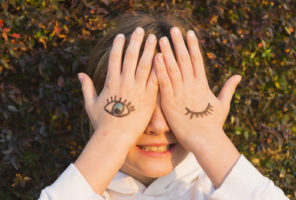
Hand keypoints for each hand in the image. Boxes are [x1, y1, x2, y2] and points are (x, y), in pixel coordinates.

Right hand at [78, 27, 157, 143]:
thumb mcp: (90, 104)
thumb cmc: (102, 123)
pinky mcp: (149, 99)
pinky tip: (163, 58)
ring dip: (149, 50)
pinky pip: (155, 80)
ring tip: (153, 38)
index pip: (114, 59)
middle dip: (135, 42)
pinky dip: (159, 68)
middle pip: (130, 57)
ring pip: (144, 65)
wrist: (115, 139)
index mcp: (111, 83)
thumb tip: (80, 73)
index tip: (122, 36)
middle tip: (140, 30)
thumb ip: (87, 87)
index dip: (118, 46)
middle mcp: (124, 83)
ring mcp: (137, 90)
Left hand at [154, 27, 241, 150]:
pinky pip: (163, 83)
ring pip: (172, 68)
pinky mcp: (169, 103)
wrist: (205, 140)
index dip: (193, 45)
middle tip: (173, 29)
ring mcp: (180, 93)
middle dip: (179, 43)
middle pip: (184, 60)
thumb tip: (238, 76)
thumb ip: (228, 88)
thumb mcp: (223, 104)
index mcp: (202, 85)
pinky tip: (155, 58)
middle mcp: (191, 86)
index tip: (190, 33)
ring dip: (167, 52)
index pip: (197, 60)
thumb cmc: (214, 124)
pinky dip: (159, 70)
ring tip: (161, 39)